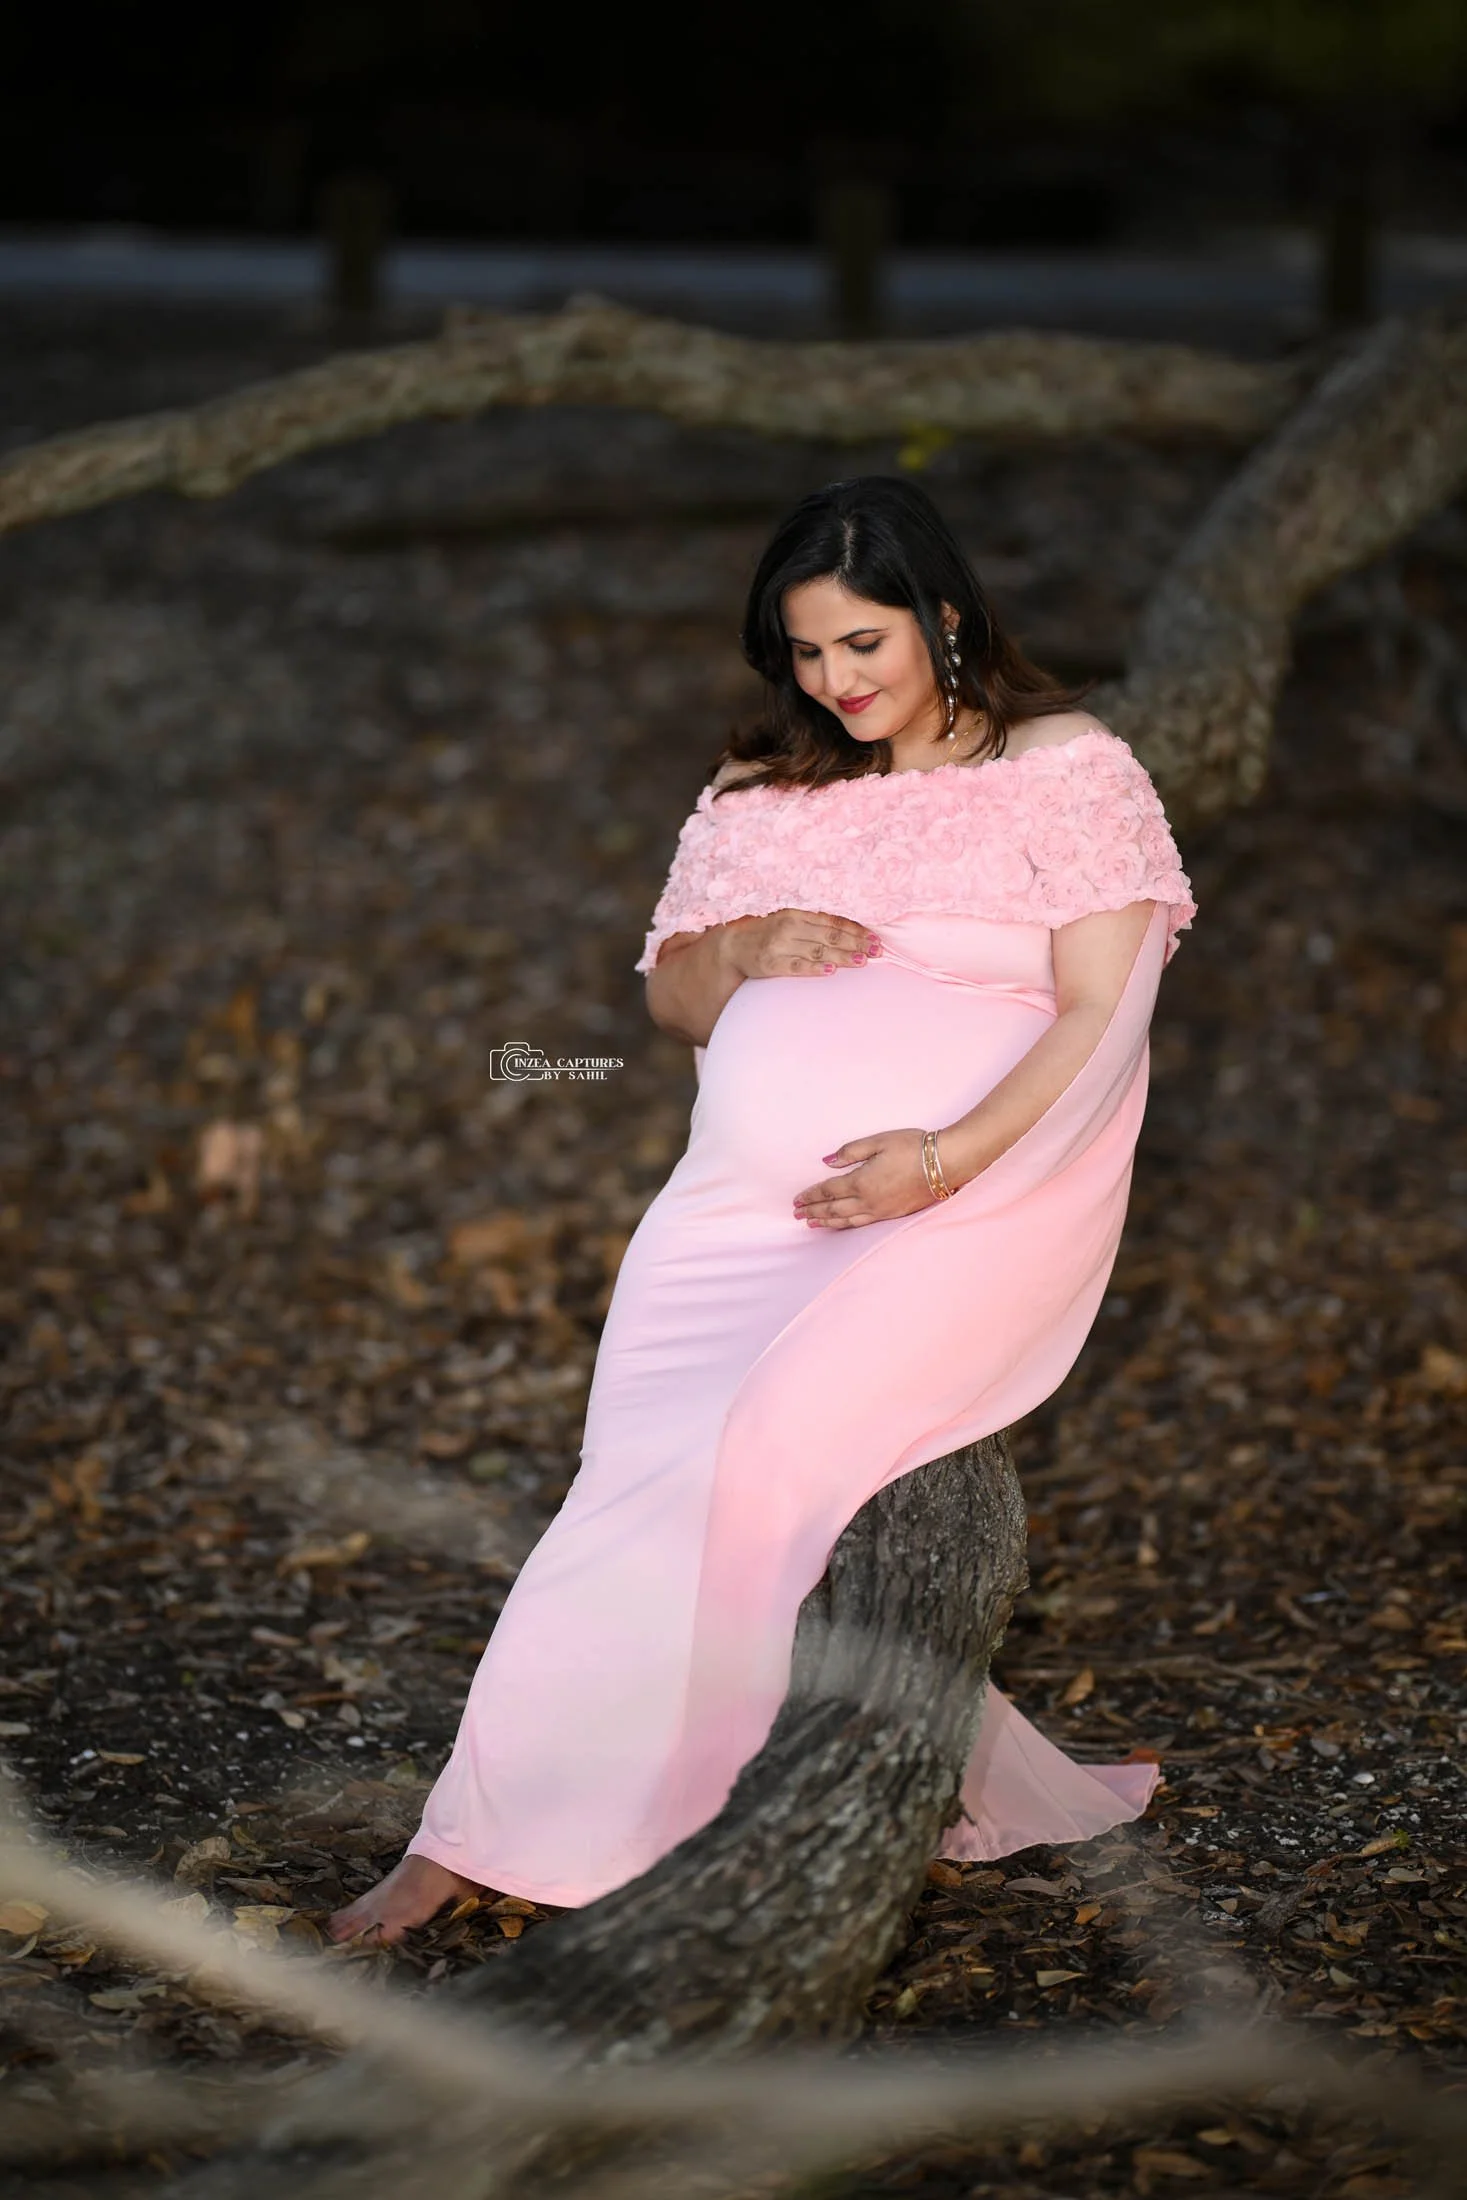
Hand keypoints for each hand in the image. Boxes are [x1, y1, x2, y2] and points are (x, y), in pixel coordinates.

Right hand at [722, 908, 881, 980]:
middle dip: (856, 943)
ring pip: (817, 950)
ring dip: (842, 956)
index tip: (875, 938)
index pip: (832, 921)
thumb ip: (814, 923)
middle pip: (829, 935)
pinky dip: (815, 968)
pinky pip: (796, 966)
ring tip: (862, 961)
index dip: (856, 929)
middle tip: (877, 951)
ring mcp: (779, 945)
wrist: (732, 946)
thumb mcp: (789, 921)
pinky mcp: (770, 964)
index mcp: (796, 913)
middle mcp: (789, 926)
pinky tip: (831, 970)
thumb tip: (850, 929)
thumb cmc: (768, 933)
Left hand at [793, 1128, 950, 1228]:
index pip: (828, 1191)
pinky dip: (846, 1225)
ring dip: (827, 1222)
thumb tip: (827, 1162)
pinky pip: (862, 1224)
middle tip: (797, 1215)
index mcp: (861, 1181)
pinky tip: (841, 1225)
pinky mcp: (893, 1215)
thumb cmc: (913, 1147)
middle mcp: (868, 1200)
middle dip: (813, 1212)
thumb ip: (851, 1152)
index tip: (796, 1200)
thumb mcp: (879, 1141)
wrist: (945, 1164)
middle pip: (833, 1209)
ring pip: (846, 1220)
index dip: (810, 1195)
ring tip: (812, 1224)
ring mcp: (881, 1211)